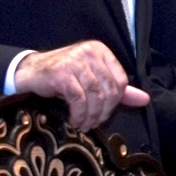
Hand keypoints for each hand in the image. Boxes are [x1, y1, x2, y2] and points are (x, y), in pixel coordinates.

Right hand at [16, 41, 149, 129]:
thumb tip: (145, 100)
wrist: (29, 72)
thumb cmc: (63, 77)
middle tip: (93, 124)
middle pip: (109, 90)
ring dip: (90, 116)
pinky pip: (78, 99)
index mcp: (101, 51)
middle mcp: (90, 52)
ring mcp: (75, 61)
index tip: (104, 115)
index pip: (121, 81)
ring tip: (83, 124)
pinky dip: (78, 114)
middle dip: (102, 112)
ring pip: (95, 96)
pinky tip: (73, 119)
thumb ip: (118, 90)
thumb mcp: (92, 80)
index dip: (115, 103)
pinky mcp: (61, 72)